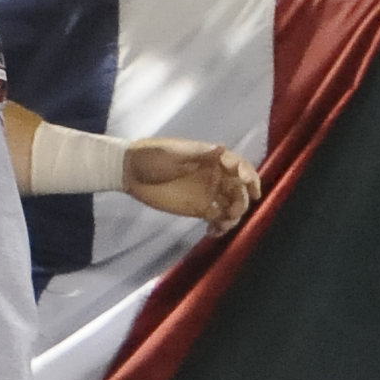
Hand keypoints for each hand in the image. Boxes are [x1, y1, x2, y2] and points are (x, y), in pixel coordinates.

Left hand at [124, 138, 259, 234]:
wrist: (129, 171)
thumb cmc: (151, 156)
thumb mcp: (174, 152)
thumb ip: (199, 154)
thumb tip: (222, 148)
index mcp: (213, 159)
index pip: (239, 166)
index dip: (249, 175)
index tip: (249, 186)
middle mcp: (216, 176)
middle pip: (240, 189)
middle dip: (242, 200)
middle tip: (233, 211)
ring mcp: (209, 193)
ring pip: (233, 205)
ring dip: (234, 216)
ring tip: (223, 224)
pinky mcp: (200, 208)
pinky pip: (218, 218)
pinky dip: (221, 226)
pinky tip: (214, 232)